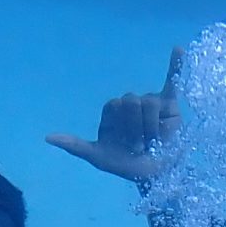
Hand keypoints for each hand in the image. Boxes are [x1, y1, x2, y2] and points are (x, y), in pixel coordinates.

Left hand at [45, 48, 184, 184]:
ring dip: (152, 128)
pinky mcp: (170, 106)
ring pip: (151, 103)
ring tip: (154, 141)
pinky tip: (178, 50)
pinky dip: (176, 65)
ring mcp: (151, 102)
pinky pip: (172, 81)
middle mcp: (131, 103)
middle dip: (136, 128)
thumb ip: (75, 146)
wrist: (153, 176)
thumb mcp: (98, 157)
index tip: (124, 146)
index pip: (114, 105)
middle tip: (141, 144)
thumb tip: (48, 137)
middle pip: (132, 101)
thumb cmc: (125, 164)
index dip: (121, 128)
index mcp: (112, 110)